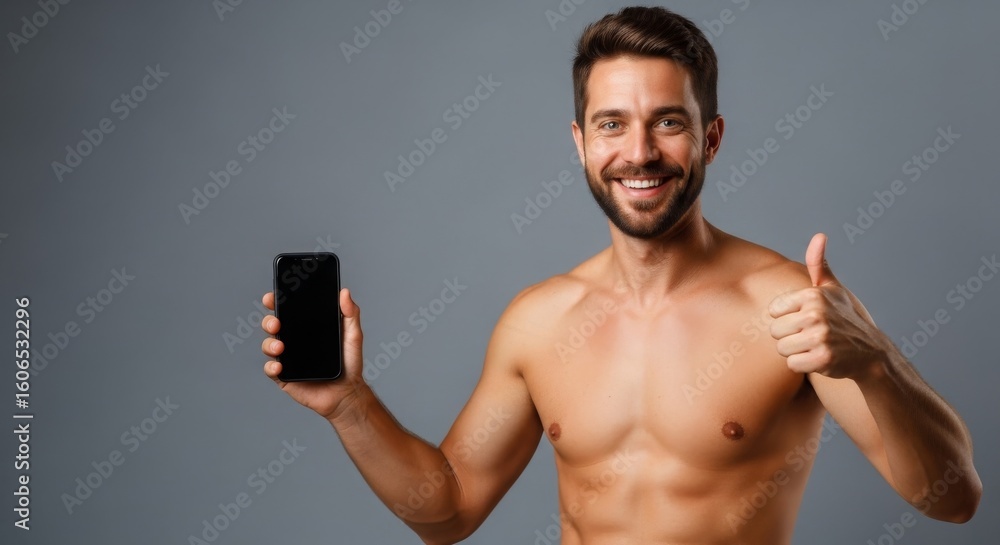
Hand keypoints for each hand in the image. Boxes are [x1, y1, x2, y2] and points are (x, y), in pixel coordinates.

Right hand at [261, 288, 367, 420]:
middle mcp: (294, 341)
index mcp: (306, 328)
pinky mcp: (285, 377)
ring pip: (269, 346)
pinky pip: (271, 370)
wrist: (347, 393)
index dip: (276, 302)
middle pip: (273, 326)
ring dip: (269, 344)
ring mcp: (288, 359)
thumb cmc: (350, 364)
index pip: (288, 311)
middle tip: (276, 324)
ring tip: (281, 347)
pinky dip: (271, 367)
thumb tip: (344, 292)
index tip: (272, 297)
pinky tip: (279, 366)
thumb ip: (350, 314)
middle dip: (269, 321)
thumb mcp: (353, 336)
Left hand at [768, 233, 889, 379]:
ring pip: (782, 349)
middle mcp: (816, 314)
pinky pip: (792, 365)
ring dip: (795, 352)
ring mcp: (820, 337)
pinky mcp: (822, 359)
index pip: (774, 311)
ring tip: (814, 347)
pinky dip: (802, 366)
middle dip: (790, 337)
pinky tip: (818, 360)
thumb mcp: (833, 290)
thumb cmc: (845, 319)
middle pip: (775, 331)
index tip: (805, 320)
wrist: (871, 353)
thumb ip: (819, 264)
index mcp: (813, 296)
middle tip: (811, 337)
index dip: (787, 319)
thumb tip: (819, 236)